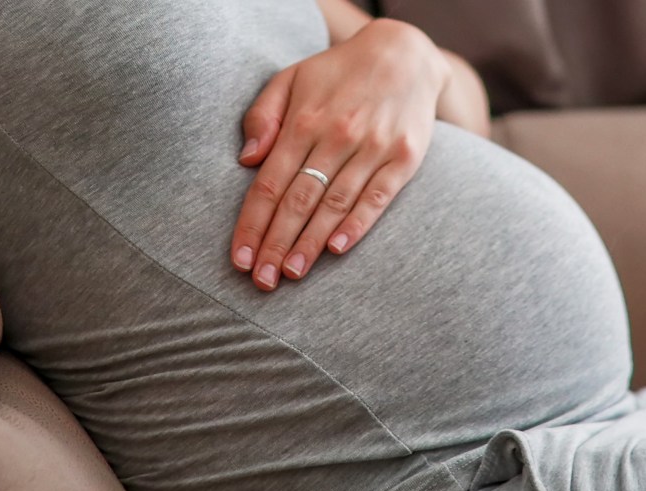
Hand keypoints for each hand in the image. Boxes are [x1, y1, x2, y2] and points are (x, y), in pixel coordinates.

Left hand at [231, 19, 449, 290]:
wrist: (405, 54)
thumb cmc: (339, 72)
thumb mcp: (292, 78)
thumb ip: (264, 116)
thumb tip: (246, 160)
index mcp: (304, 121)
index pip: (270, 183)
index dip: (252, 224)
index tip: (240, 258)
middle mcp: (337, 135)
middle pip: (299, 200)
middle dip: (277, 244)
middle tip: (263, 281)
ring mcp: (373, 148)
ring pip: (335, 205)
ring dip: (311, 243)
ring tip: (292, 273)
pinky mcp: (404, 157)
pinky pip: (377, 198)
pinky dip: (357, 225)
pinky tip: (337, 249)